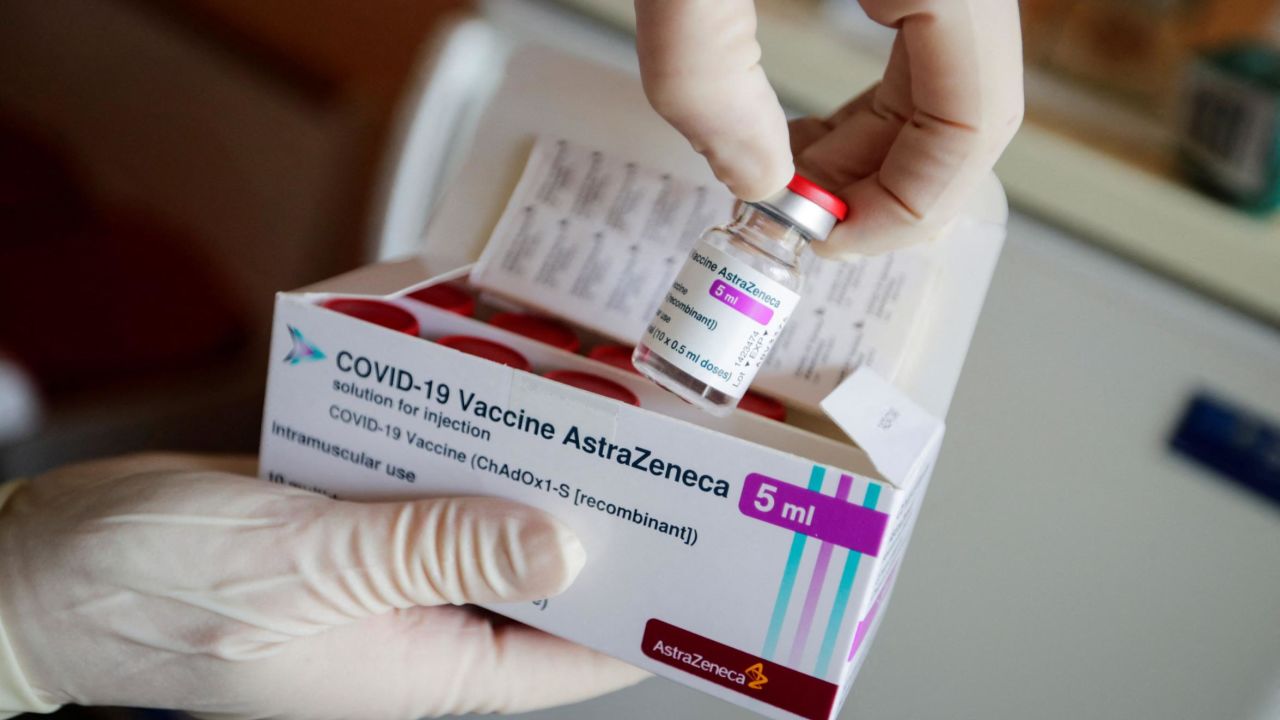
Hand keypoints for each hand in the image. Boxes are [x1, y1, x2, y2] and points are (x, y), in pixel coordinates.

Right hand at [0, 453, 644, 717]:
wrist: (47, 566)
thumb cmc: (160, 587)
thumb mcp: (312, 567)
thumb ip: (438, 553)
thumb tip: (560, 548)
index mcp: (423, 663)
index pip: (564, 657)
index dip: (637, 616)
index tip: (697, 567)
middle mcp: (413, 623)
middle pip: (532, 580)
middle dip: (587, 521)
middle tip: (648, 453)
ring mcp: (378, 571)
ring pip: (478, 523)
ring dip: (517, 471)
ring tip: (580, 409)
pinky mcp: (342, 524)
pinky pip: (419, 487)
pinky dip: (446, 444)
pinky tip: (475, 394)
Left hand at [635, 0, 1023, 255]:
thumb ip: (703, 66)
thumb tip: (753, 180)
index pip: (974, 118)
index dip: (906, 207)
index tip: (825, 246)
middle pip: (966, 110)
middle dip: (881, 187)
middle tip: (795, 224)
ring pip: (945, 85)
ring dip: (871, 154)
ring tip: (785, 185)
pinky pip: (917, 51)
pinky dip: (866, 108)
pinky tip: (800, 132)